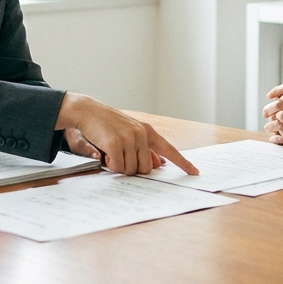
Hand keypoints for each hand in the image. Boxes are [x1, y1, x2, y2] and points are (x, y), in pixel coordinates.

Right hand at [56, 94, 198, 175]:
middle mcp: (142, 134)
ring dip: (118, 167)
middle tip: (119, 158)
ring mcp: (130, 138)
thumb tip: (158, 164)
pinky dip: (109, 164)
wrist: (87, 111)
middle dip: (132, 169)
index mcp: (147, 131)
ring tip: (110, 152)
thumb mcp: (129, 134)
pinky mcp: (116, 143)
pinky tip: (104, 152)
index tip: (195, 172)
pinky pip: (117, 167)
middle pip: (146, 169)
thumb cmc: (107, 125)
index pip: (169, 149)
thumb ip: (144, 148)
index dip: (182, 162)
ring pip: (131, 170)